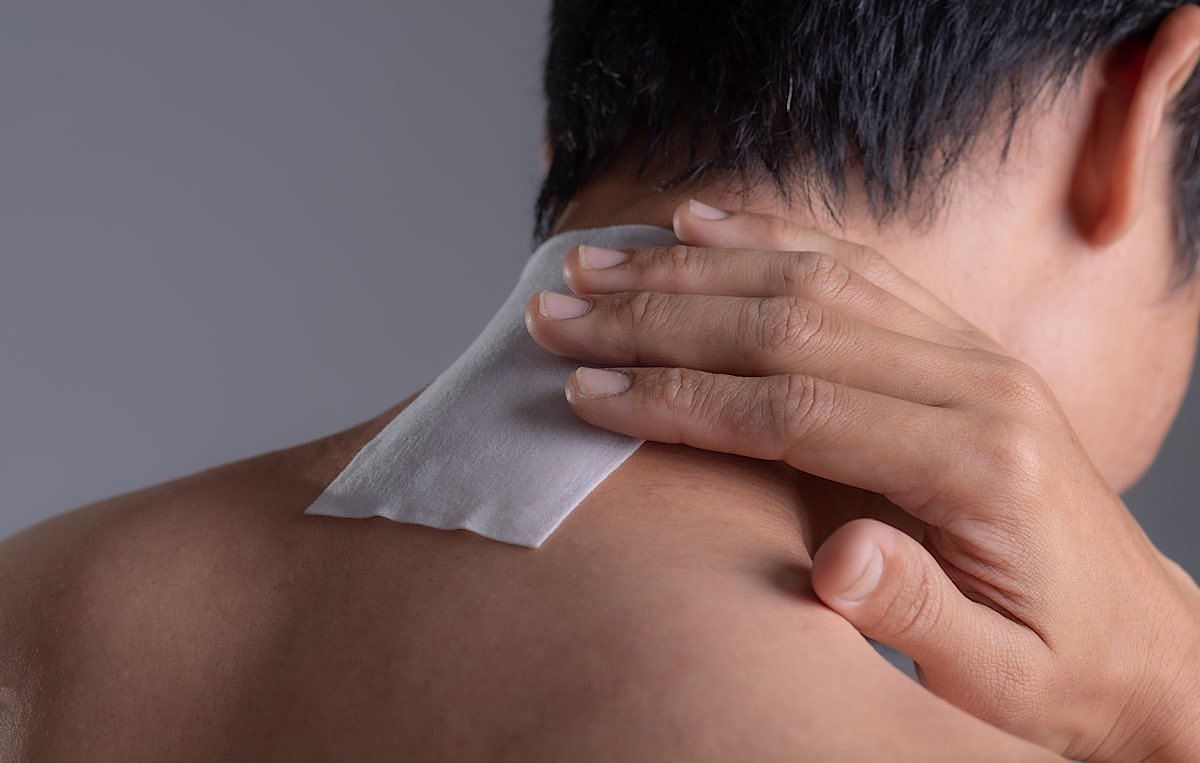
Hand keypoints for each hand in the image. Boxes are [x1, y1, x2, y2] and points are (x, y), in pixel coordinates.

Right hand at [524, 201, 1199, 760]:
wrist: (1139, 636)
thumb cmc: (1057, 666)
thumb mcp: (1001, 680)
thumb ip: (922, 616)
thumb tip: (836, 561)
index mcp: (975, 465)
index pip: (793, 409)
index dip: (678, 397)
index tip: (585, 391)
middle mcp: (974, 384)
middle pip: (787, 323)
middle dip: (658, 316)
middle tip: (557, 312)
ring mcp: (969, 352)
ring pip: (810, 280)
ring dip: (693, 268)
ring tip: (595, 260)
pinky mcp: (957, 344)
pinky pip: (855, 269)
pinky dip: (769, 239)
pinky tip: (701, 220)